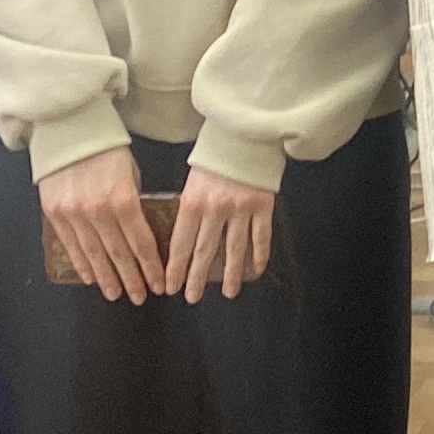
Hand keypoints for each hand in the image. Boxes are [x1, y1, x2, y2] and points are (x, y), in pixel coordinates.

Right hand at [40, 144, 164, 301]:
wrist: (67, 129)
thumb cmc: (105, 147)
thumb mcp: (130, 172)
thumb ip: (133, 201)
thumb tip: (138, 229)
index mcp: (123, 200)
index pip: (141, 244)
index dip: (150, 268)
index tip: (158, 285)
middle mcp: (98, 212)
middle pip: (118, 255)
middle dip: (131, 279)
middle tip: (139, 297)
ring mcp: (74, 214)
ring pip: (94, 255)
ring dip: (107, 278)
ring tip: (116, 294)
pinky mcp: (55, 213)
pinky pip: (71, 246)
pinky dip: (82, 264)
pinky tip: (91, 277)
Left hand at [163, 166, 275, 301]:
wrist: (244, 135)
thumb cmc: (215, 159)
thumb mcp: (193, 181)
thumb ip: (190, 208)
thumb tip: (185, 241)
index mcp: (192, 202)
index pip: (180, 244)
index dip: (175, 268)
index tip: (170, 287)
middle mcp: (215, 209)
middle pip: (204, 251)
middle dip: (196, 278)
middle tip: (191, 298)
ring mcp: (241, 209)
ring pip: (234, 249)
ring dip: (230, 274)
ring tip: (228, 292)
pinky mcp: (263, 206)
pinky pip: (260, 237)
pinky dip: (258, 255)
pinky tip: (255, 269)